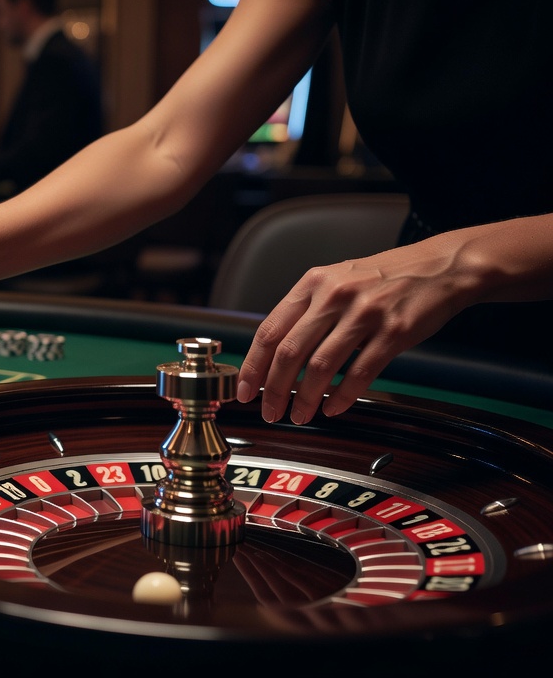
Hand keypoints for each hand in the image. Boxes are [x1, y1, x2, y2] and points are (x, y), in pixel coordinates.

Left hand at [237, 238, 472, 424]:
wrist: (440, 267)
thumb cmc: (383, 278)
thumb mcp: (335, 280)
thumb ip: (306, 310)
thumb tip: (274, 354)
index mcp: (312, 283)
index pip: (270, 330)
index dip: (253, 365)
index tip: (244, 389)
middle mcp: (334, 295)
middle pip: (290, 352)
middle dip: (274, 389)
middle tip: (269, 411)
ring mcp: (365, 313)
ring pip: (321, 365)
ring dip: (305, 398)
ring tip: (299, 415)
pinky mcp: (394, 331)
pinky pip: (360, 372)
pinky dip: (342, 396)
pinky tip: (333, 408)